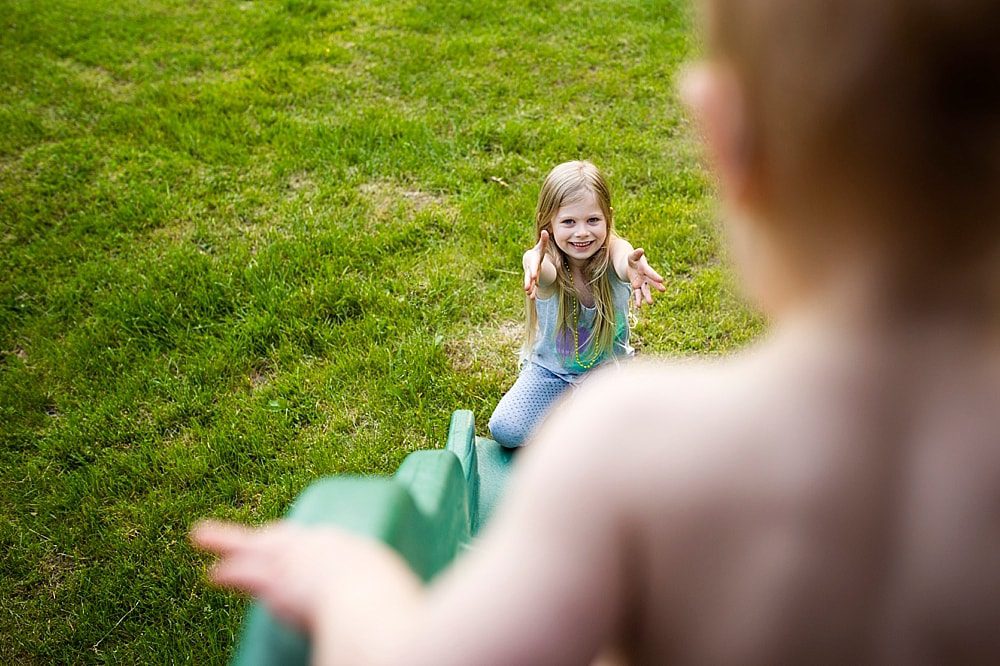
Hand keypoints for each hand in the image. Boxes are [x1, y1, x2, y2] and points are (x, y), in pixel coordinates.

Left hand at [190, 520, 420, 633]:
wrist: (373, 613)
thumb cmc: (394, 613)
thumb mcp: (396, 601)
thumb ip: (385, 606)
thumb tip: (394, 626)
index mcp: (355, 550)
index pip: (324, 544)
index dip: (308, 547)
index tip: (302, 549)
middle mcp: (325, 546)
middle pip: (289, 537)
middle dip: (271, 537)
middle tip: (257, 537)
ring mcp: (299, 560)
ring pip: (259, 547)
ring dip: (232, 543)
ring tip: (208, 538)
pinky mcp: (279, 580)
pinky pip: (247, 571)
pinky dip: (230, 571)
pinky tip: (214, 573)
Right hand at [523, 230, 549, 300]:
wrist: (530, 259)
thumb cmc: (537, 253)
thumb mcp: (541, 247)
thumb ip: (544, 240)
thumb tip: (545, 231)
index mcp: (532, 262)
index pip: (533, 267)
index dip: (533, 271)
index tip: (534, 277)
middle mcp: (530, 269)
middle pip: (528, 276)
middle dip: (528, 282)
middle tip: (527, 288)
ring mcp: (530, 276)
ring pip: (529, 283)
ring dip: (530, 289)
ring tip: (529, 295)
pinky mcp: (532, 281)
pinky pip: (532, 287)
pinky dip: (532, 292)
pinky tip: (533, 298)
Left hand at [627, 248, 665, 306]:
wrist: (630, 266)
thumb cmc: (633, 260)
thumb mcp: (632, 256)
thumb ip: (636, 254)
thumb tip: (641, 250)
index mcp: (646, 269)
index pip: (651, 273)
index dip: (655, 276)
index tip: (661, 280)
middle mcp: (646, 277)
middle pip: (652, 282)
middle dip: (657, 286)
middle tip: (663, 290)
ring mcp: (642, 283)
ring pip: (645, 290)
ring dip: (648, 296)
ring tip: (650, 303)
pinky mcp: (636, 287)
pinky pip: (637, 294)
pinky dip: (638, 300)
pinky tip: (639, 306)